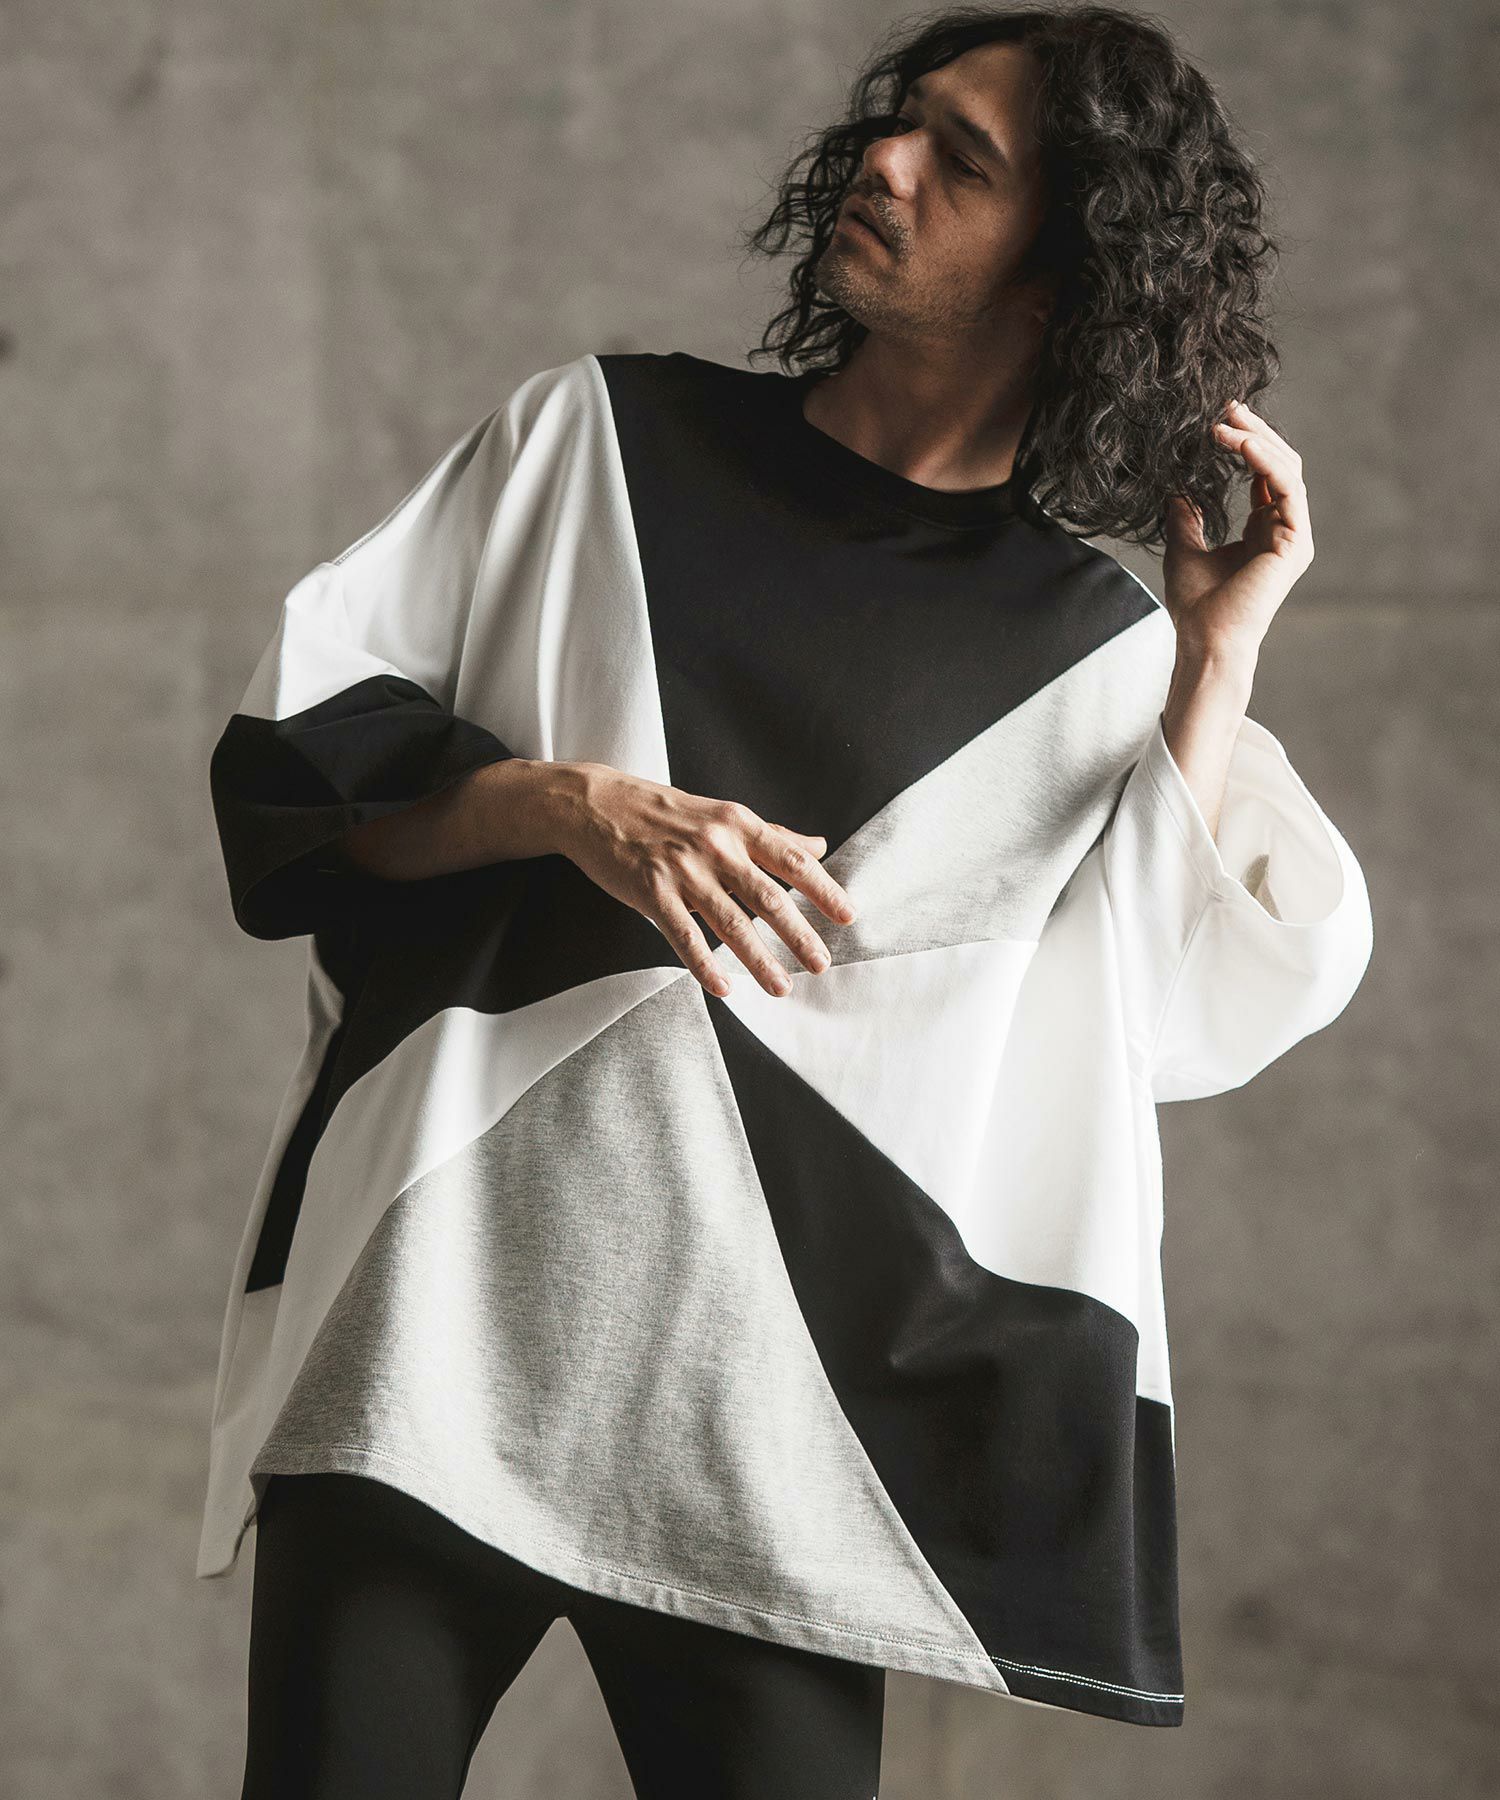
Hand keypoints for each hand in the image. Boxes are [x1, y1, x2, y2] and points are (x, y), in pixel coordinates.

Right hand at [555, 765, 856, 997]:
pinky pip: (684, 936)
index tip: (847, 916)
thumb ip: (771, 834)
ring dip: (759, 960)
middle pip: (769, 897)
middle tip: (822, 965)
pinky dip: (705, 966)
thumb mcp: (722, 814)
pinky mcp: (651, 891)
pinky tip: (724, 989)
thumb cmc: (663, 812)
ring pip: (730, 924)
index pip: (792, 859)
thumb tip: (819, 845)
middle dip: (799, 935)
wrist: (596, 804)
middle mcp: (716, 846)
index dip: (823, 890)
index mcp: (738, 825)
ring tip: (781, 987)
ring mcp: (683, 869)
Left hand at [1163, 398, 1314, 670]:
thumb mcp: (1184, 548)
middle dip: (1254, 432)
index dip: (1245, 443)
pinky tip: (1239, 443)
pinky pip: (1287, 487)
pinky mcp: (1295, 541)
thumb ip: (1186, 517)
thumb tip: (1175, 490)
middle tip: (1226, 407)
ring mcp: (1294, 535)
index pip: (1263, 474)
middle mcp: (1284, 529)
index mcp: (1264, 530)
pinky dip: (1264, 461)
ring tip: (1225, 421)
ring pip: (1286, 469)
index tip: (1220, 420)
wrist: (1205, 640)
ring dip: (1257, 440)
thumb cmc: (1196, 605)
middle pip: (1279, 464)